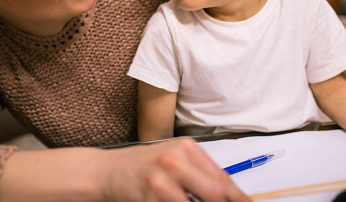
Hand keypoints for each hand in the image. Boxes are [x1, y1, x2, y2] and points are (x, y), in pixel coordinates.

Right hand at [99, 138, 249, 201]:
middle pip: (214, 192)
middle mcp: (175, 161)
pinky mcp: (149, 198)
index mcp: (186, 148)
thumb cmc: (142, 165)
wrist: (106, 171)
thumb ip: (199, 174)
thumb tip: (226, 194)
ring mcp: (161, 181)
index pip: (222, 177)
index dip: (239, 198)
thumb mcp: (174, 159)